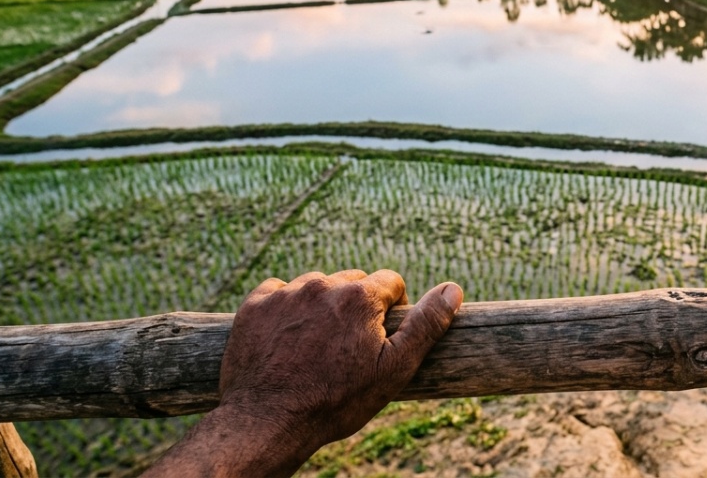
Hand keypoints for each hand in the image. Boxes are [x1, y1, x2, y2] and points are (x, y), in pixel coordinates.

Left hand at [147, 270, 461, 477]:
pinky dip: (286, 311)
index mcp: (360, 295)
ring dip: (321, 308)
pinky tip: (287, 341)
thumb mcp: (394, 369)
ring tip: (316, 349)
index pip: (390, 283)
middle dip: (356, 308)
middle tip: (348, 349)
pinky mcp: (254, 306)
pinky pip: (278, 293)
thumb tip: (453, 289)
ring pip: (316, 288)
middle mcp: (322, 284)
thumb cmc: (336, 401)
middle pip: (352, 282)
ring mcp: (285, 294)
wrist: (266, 423)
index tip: (381, 340)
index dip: (392, 311)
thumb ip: (426, 325)